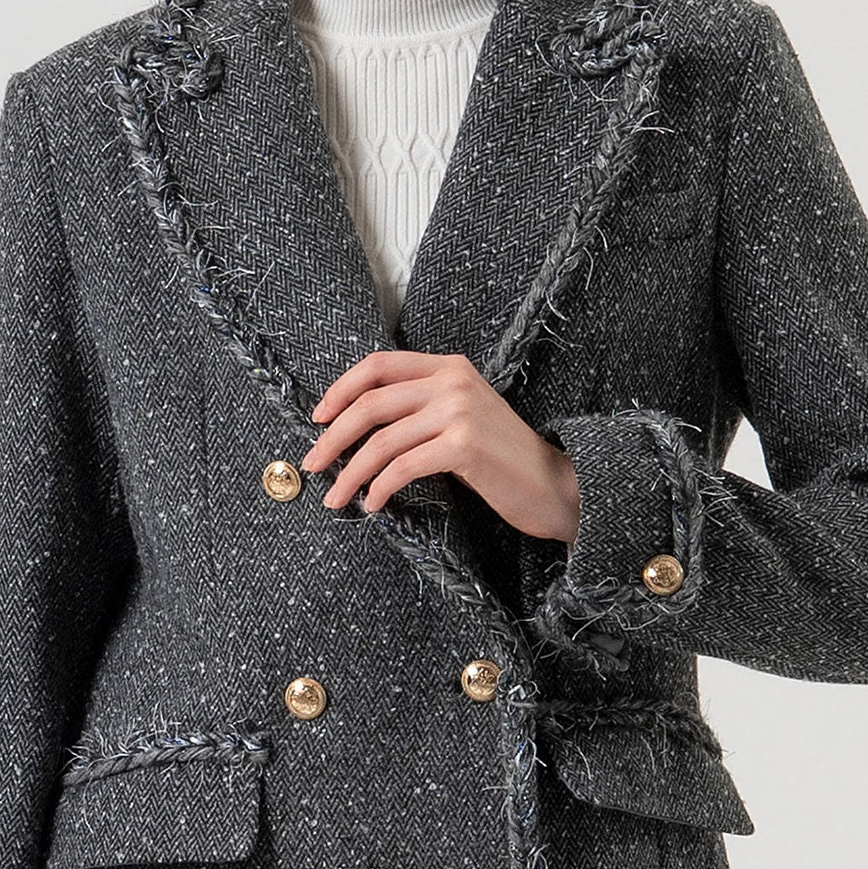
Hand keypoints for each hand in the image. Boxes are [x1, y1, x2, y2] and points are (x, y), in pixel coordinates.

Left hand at [298, 350, 579, 542]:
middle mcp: (452, 381)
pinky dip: (379, 488)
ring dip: (350, 473)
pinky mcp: (464, 446)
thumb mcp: (461, 416)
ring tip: (335, 497)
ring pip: (381, 441)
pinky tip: (372, 504)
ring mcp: (459, 411)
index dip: (341, 389)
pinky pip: (402, 467)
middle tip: (312, 464)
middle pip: (370, 403)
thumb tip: (357, 422)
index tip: (318, 418)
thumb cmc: (502, 459)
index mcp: (448, 367)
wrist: (555, 485)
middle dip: (333, 437)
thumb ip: (421, 406)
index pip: (378, 365)